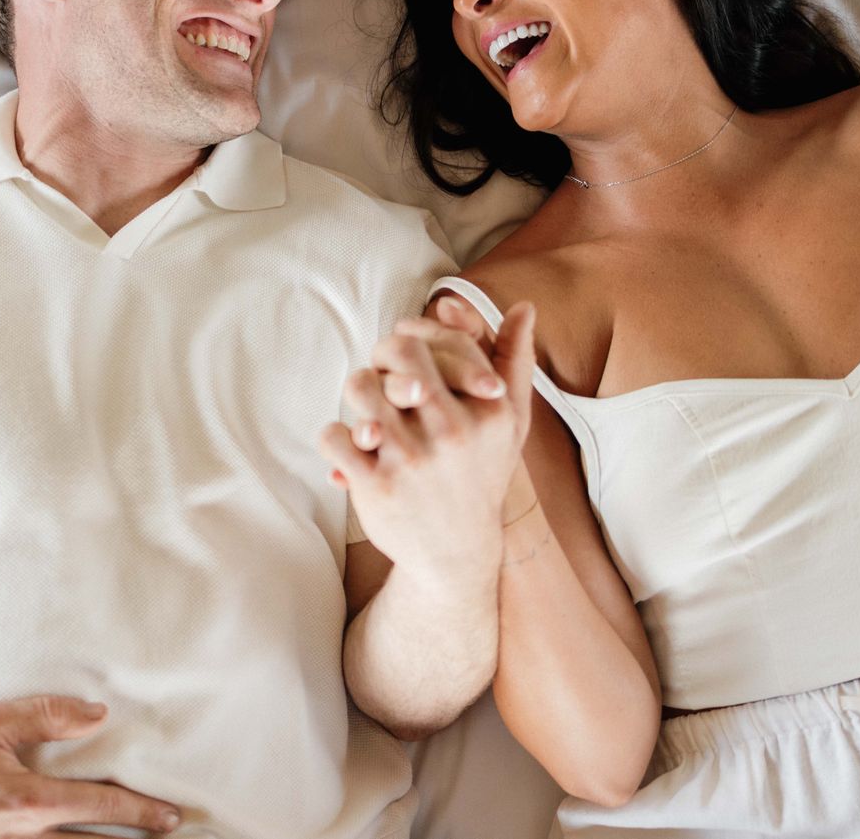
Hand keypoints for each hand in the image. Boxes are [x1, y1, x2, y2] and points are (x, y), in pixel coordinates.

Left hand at [320, 301, 536, 588]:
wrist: (457, 554)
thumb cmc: (480, 474)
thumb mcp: (510, 422)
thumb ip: (514, 360)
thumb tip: (524, 306)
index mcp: (488, 410)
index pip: (442, 340)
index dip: (416, 337)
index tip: (409, 355)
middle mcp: (453, 431)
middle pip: (398, 352)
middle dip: (384, 359)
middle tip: (385, 378)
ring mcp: (413, 460)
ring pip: (361, 386)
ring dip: (358, 393)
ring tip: (370, 412)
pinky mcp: (377, 487)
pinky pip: (335, 435)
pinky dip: (336, 439)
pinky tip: (355, 449)